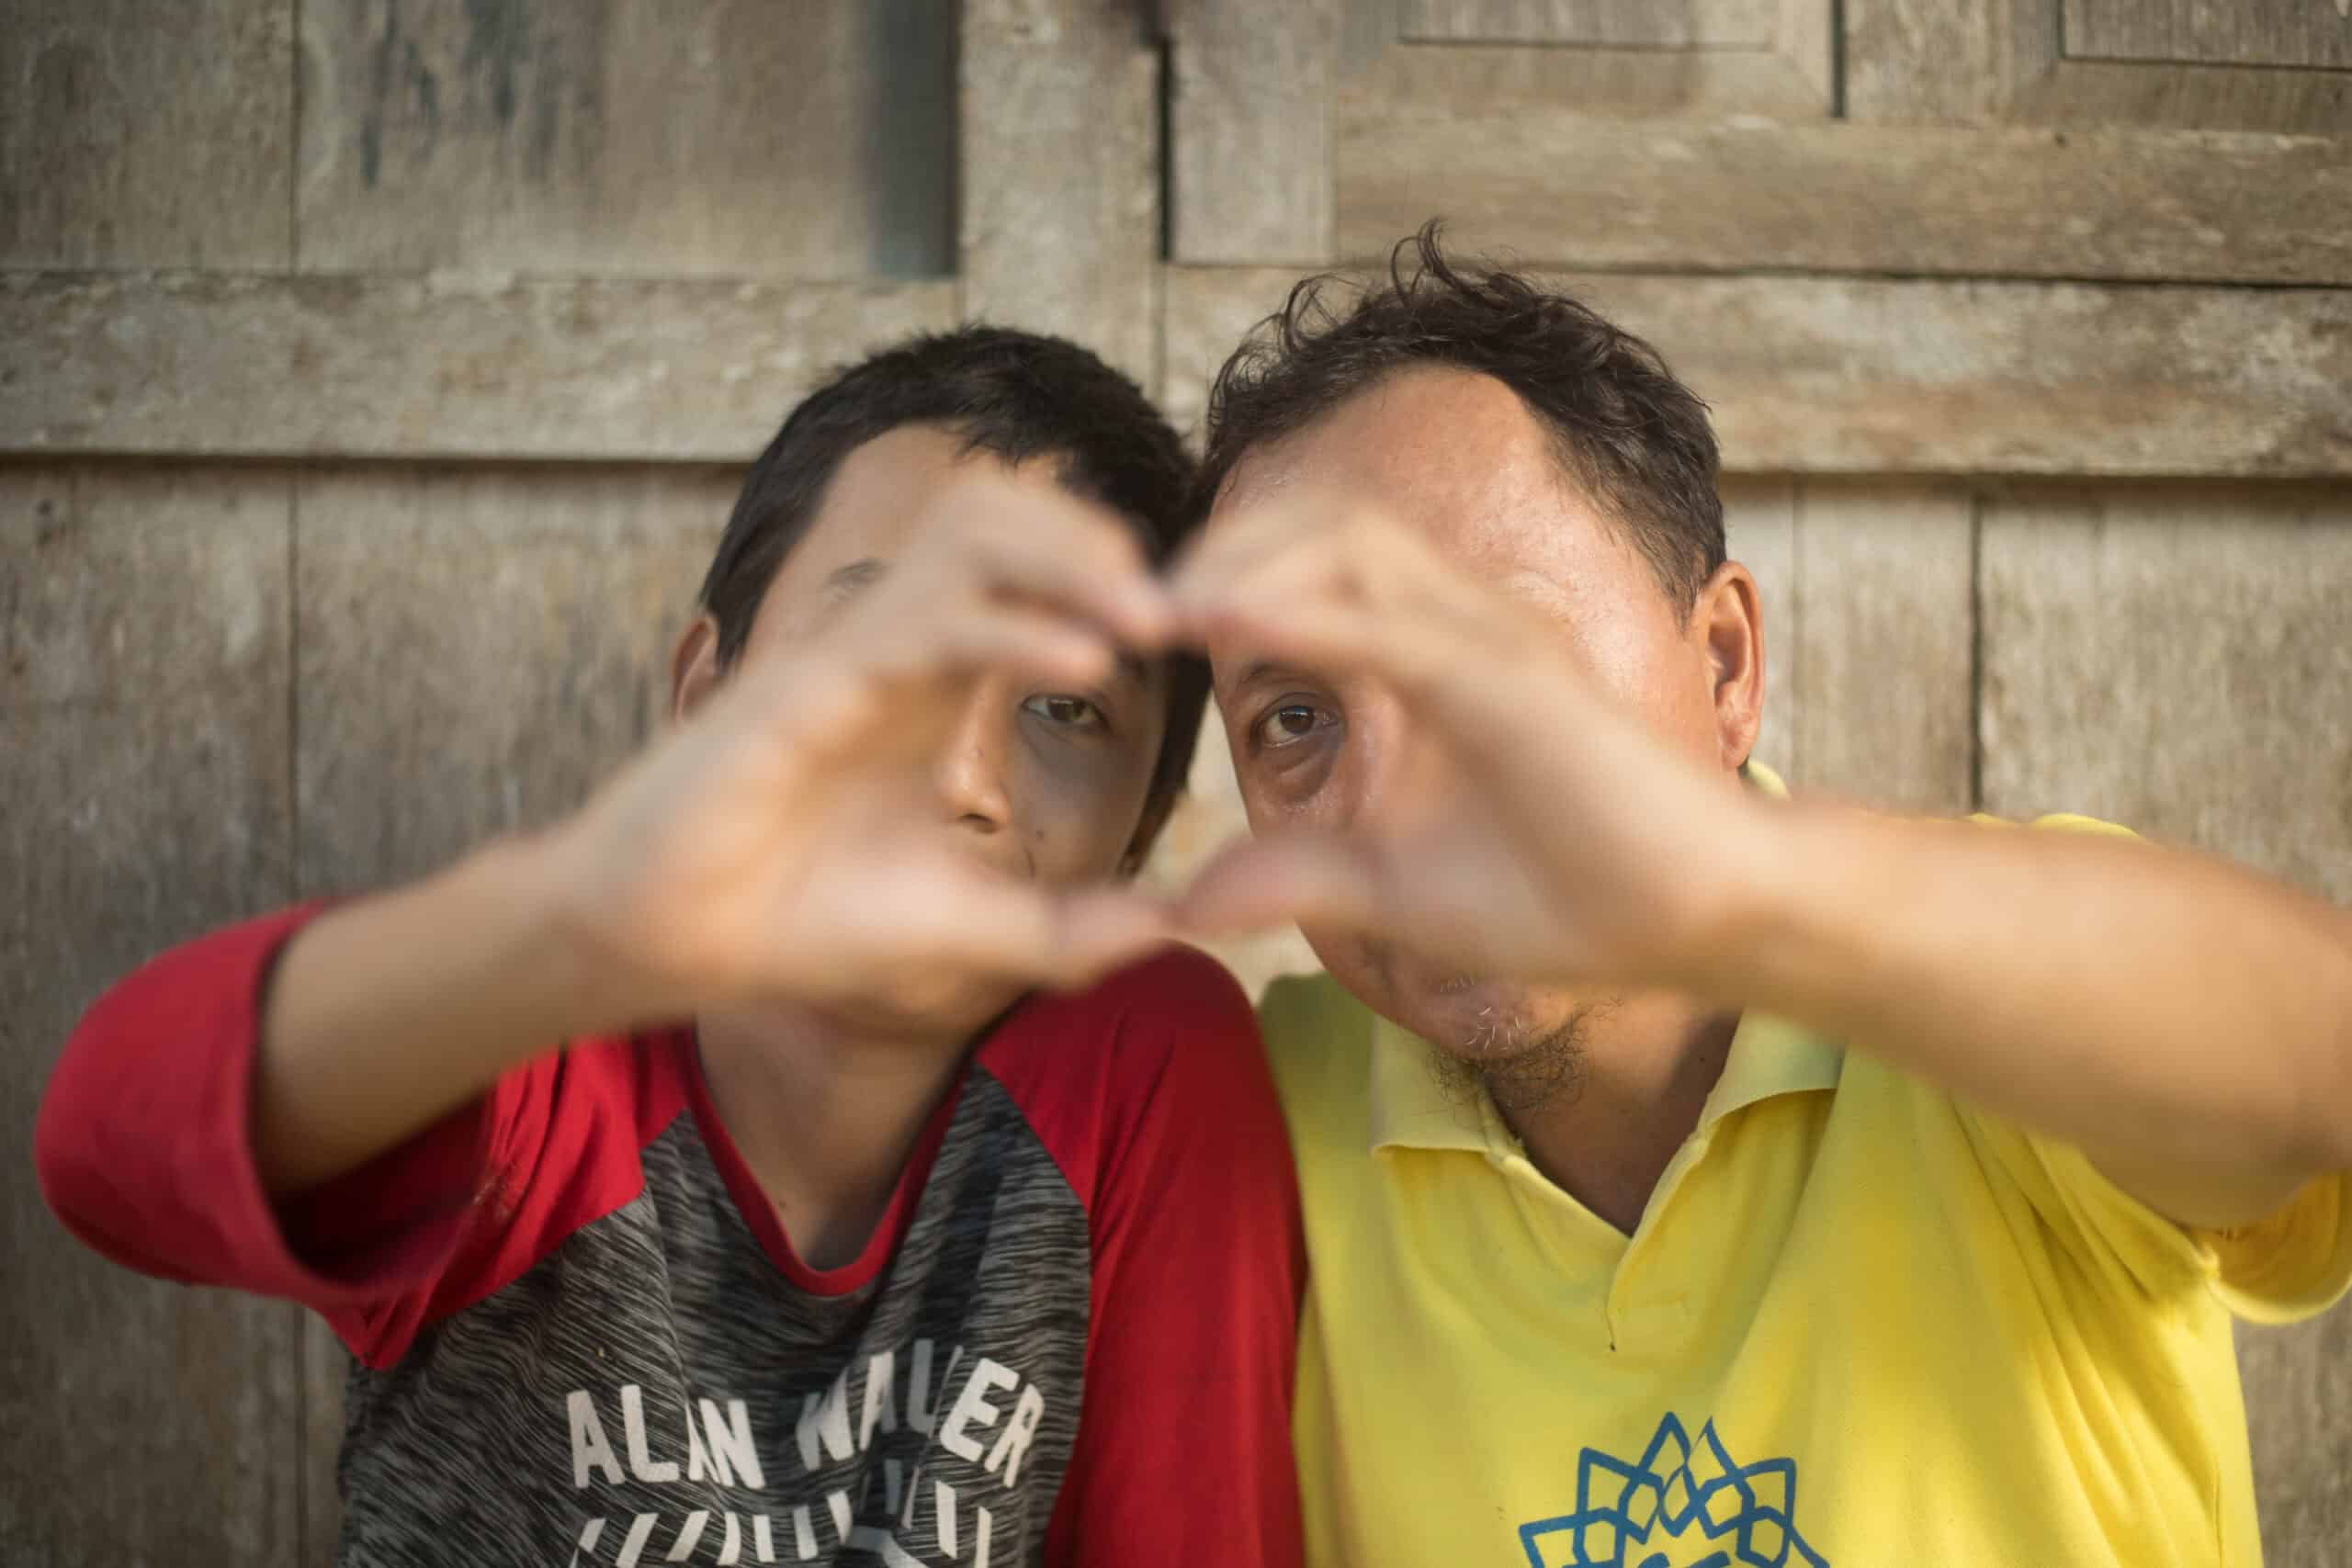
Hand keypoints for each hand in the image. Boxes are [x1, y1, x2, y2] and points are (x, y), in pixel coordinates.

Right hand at [540, 474, 1179, 1017]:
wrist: (674, 946)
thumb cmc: (800, 919)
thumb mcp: (968, 928)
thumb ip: (1068, 929)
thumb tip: (1175, 932)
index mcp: (935, 675)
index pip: (1032, 563)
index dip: (1112, 575)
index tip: (1190, 633)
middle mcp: (895, 641)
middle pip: (1005, 511)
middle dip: (1098, 539)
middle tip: (1178, 612)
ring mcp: (849, 652)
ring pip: (968, 531)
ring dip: (1067, 559)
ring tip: (1145, 625)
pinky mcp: (808, 686)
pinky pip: (922, 620)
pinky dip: (1011, 629)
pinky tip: (1084, 666)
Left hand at [1167, 495, 1762, 992]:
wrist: (1697, 924)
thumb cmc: (1570, 896)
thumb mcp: (1393, 894)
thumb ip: (1296, 876)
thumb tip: (1185, 902)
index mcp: (1434, 653)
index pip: (1314, 564)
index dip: (1223, 574)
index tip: (1135, 624)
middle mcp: (1463, 623)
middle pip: (1322, 525)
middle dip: (1219, 547)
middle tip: (1121, 600)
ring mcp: (1493, 642)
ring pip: (1353, 546)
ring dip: (1246, 563)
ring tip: (1157, 603)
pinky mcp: (1514, 686)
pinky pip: (1394, 627)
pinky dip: (1307, 614)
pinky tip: (1229, 625)